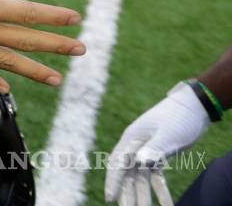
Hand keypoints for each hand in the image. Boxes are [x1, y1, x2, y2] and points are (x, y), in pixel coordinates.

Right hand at [104, 83, 211, 203]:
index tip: (110, 198)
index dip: (113, 181)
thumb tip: (140, 161)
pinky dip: (160, 192)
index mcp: (132, 139)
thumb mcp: (168, 134)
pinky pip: (156, 178)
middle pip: (127, 174)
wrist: (193, 108)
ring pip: (141, 178)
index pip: (117, 163)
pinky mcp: (158, 157)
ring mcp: (146, 152)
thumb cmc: (178, 117)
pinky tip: (165, 205)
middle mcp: (135, 147)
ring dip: (142, 196)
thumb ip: (154, 148)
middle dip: (127, 193)